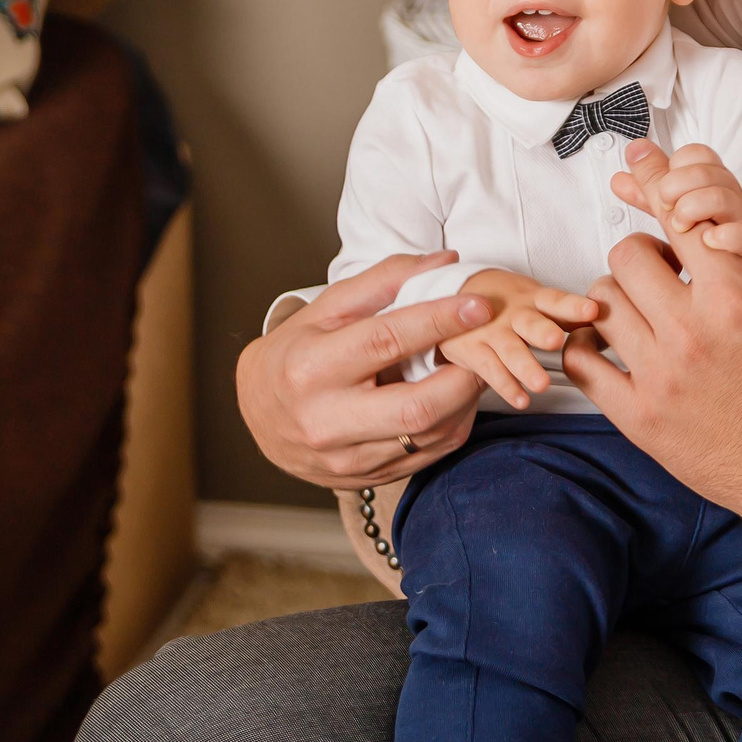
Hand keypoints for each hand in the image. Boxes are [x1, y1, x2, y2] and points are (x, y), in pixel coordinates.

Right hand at [235, 251, 493, 488]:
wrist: (258, 412)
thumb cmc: (297, 351)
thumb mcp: (327, 308)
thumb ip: (384, 280)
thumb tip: (444, 262)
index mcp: (310, 368)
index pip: (385, 341)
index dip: (438, 321)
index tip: (477, 304)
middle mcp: (326, 420)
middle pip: (416, 407)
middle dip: (463, 374)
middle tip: (482, 345)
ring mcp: (347, 459)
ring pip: (430, 436)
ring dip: (465, 399)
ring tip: (471, 366)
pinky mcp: (367, 479)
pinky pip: (429, 455)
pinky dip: (454, 422)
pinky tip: (455, 396)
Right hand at [439, 269, 602, 407]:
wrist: (455, 297)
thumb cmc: (507, 303)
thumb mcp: (537, 301)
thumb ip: (569, 315)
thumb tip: (612, 325)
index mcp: (534, 300)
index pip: (556, 301)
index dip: (573, 306)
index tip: (592, 311)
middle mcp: (514, 315)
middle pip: (529, 323)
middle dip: (542, 331)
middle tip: (555, 341)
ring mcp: (492, 332)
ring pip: (510, 351)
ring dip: (525, 367)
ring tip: (541, 384)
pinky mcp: (473, 350)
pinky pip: (490, 371)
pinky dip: (506, 387)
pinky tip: (521, 400)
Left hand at [567, 141, 741, 564]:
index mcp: (733, 298)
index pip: (678, 220)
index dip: (658, 190)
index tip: (641, 171)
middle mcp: (691, 332)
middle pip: (626, 256)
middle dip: (641, 257)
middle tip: (659, 275)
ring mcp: (658, 375)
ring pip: (602, 304)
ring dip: (617, 301)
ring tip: (640, 314)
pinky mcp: (636, 417)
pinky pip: (582, 364)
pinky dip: (586, 348)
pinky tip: (610, 348)